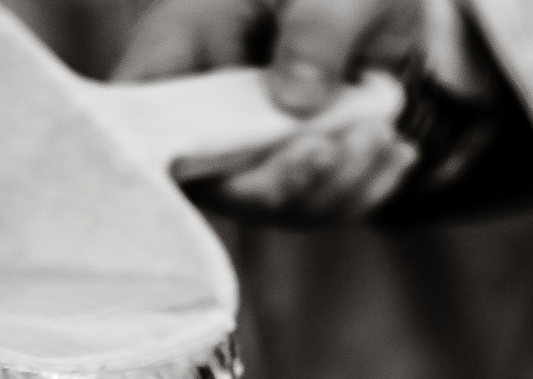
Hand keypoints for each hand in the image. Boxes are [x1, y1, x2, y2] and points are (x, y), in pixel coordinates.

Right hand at [116, 0, 428, 220]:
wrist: (378, 6)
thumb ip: (315, 27)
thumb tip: (293, 99)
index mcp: (183, 42)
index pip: (138, 110)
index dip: (157, 152)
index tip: (226, 156)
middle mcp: (201, 109)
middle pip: (211, 180)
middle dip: (279, 181)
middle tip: (330, 148)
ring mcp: (243, 149)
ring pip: (270, 204)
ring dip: (331, 187)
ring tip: (377, 137)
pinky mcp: (287, 173)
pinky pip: (315, 205)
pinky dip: (361, 190)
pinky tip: (394, 152)